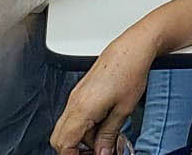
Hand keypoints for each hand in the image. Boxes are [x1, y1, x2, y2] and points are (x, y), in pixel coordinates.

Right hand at [50, 25, 156, 153]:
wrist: (132, 48)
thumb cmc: (130, 71)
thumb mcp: (123, 110)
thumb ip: (108, 136)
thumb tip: (101, 152)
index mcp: (82, 108)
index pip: (64, 144)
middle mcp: (74, 101)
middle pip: (59, 138)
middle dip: (74, 149)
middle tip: (95, 151)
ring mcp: (76, 95)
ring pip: (67, 127)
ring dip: (82, 137)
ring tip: (105, 136)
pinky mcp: (81, 91)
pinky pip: (74, 114)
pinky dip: (84, 124)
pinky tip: (103, 122)